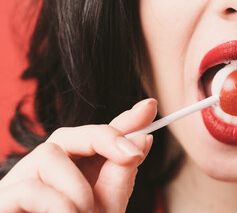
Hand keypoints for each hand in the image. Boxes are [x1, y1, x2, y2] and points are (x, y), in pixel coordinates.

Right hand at [0, 98, 156, 212]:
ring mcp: (24, 180)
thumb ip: (121, 175)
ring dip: (78, 188)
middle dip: (105, 137)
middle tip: (132, 153)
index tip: (151, 106)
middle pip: (71, 134)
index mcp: (77, 170)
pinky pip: (32, 186)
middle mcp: (50, 170)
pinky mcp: (5, 197)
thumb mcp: (107, 207)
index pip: (100, 137)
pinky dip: (58, 204)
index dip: (126, 120)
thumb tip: (142, 140)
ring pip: (51, 154)